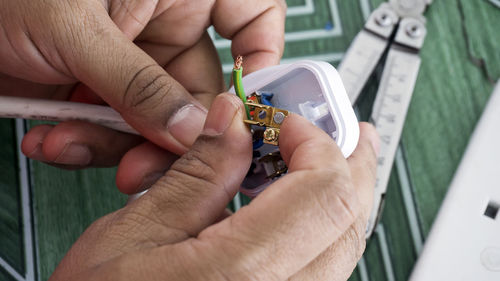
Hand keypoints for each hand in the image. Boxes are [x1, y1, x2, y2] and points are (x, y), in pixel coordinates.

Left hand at [0, 0, 285, 192]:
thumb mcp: (76, 29)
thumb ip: (139, 85)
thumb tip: (190, 131)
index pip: (252, 15)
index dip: (260, 57)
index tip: (245, 103)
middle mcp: (162, 25)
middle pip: (199, 92)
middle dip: (169, 134)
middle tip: (143, 163)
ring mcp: (134, 62)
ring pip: (157, 122)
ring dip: (116, 145)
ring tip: (72, 140)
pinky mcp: (103, 91)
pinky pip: (116, 131)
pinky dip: (87, 143)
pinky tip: (55, 137)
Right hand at [49, 93, 378, 280]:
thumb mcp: (132, 235)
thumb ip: (195, 175)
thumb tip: (232, 121)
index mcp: (243, 276)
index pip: (324, 190)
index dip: (314, 142)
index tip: (284, 122)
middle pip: (351, 217)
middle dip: (348, 162)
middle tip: (342, 129)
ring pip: (346, 243)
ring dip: (340, 193)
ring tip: (322, 161)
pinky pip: (325, 268)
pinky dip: (323, 226)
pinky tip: (302, 206)